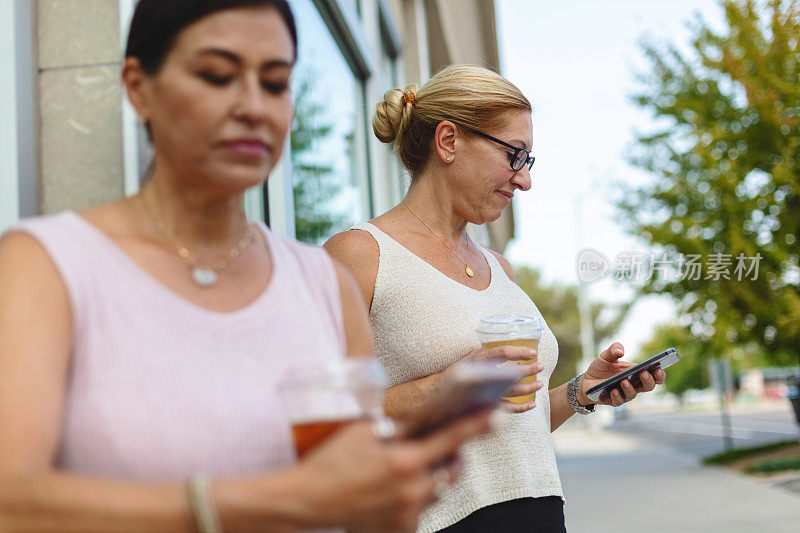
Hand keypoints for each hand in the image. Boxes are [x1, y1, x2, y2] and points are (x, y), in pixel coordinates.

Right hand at [294, 411, 491, 531]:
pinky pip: (422, 509)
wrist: (307, 500)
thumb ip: (397, 428)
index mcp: (405, 461)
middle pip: (453, 470)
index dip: (477, 425)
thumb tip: (422, 424)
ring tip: (411, 467)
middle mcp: (412, 489)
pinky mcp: (401, 530)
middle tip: (446, 446)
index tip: (497, 414)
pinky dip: (416, 497)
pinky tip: (395, 490)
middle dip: (453, 456)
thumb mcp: (364, 431)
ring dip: (434, 477)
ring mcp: (408, 513)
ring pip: (439, 491)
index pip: (452, 439)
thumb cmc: (332, 460)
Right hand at [454, 345, 544, 413]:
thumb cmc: (457, 373)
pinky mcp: (486, 406)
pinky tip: (531, 404)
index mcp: (478, 358)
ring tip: (539, 384)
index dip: (519, 352)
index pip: (503, 352)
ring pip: (511, 392)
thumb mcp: (470, 358)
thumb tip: (511, 349)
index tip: (532, 353)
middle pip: (510, 374)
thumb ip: (486, 355)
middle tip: (540, 367)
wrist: (438, 392)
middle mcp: (481, 375)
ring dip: (528, 388)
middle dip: (528, 370)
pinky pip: (507, 408)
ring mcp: (484, 392)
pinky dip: (521, 408)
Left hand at [579, 342, 666, 407]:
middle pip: (648, 386)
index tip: (659, 368)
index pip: (654, 376)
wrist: (586, 380)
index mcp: (636, 373)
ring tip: (624, 381)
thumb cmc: (601, 368)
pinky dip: (617, 395)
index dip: (659, 374)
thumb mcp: (606, 355)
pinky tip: (614, 390)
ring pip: (633, 394)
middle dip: (648, 380)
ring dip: (630, 388)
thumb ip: (613, 349)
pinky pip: (618, 401)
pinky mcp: (612, 400)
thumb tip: (620, 351)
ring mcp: (624, 394)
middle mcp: (633, 385)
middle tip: (644, 373)